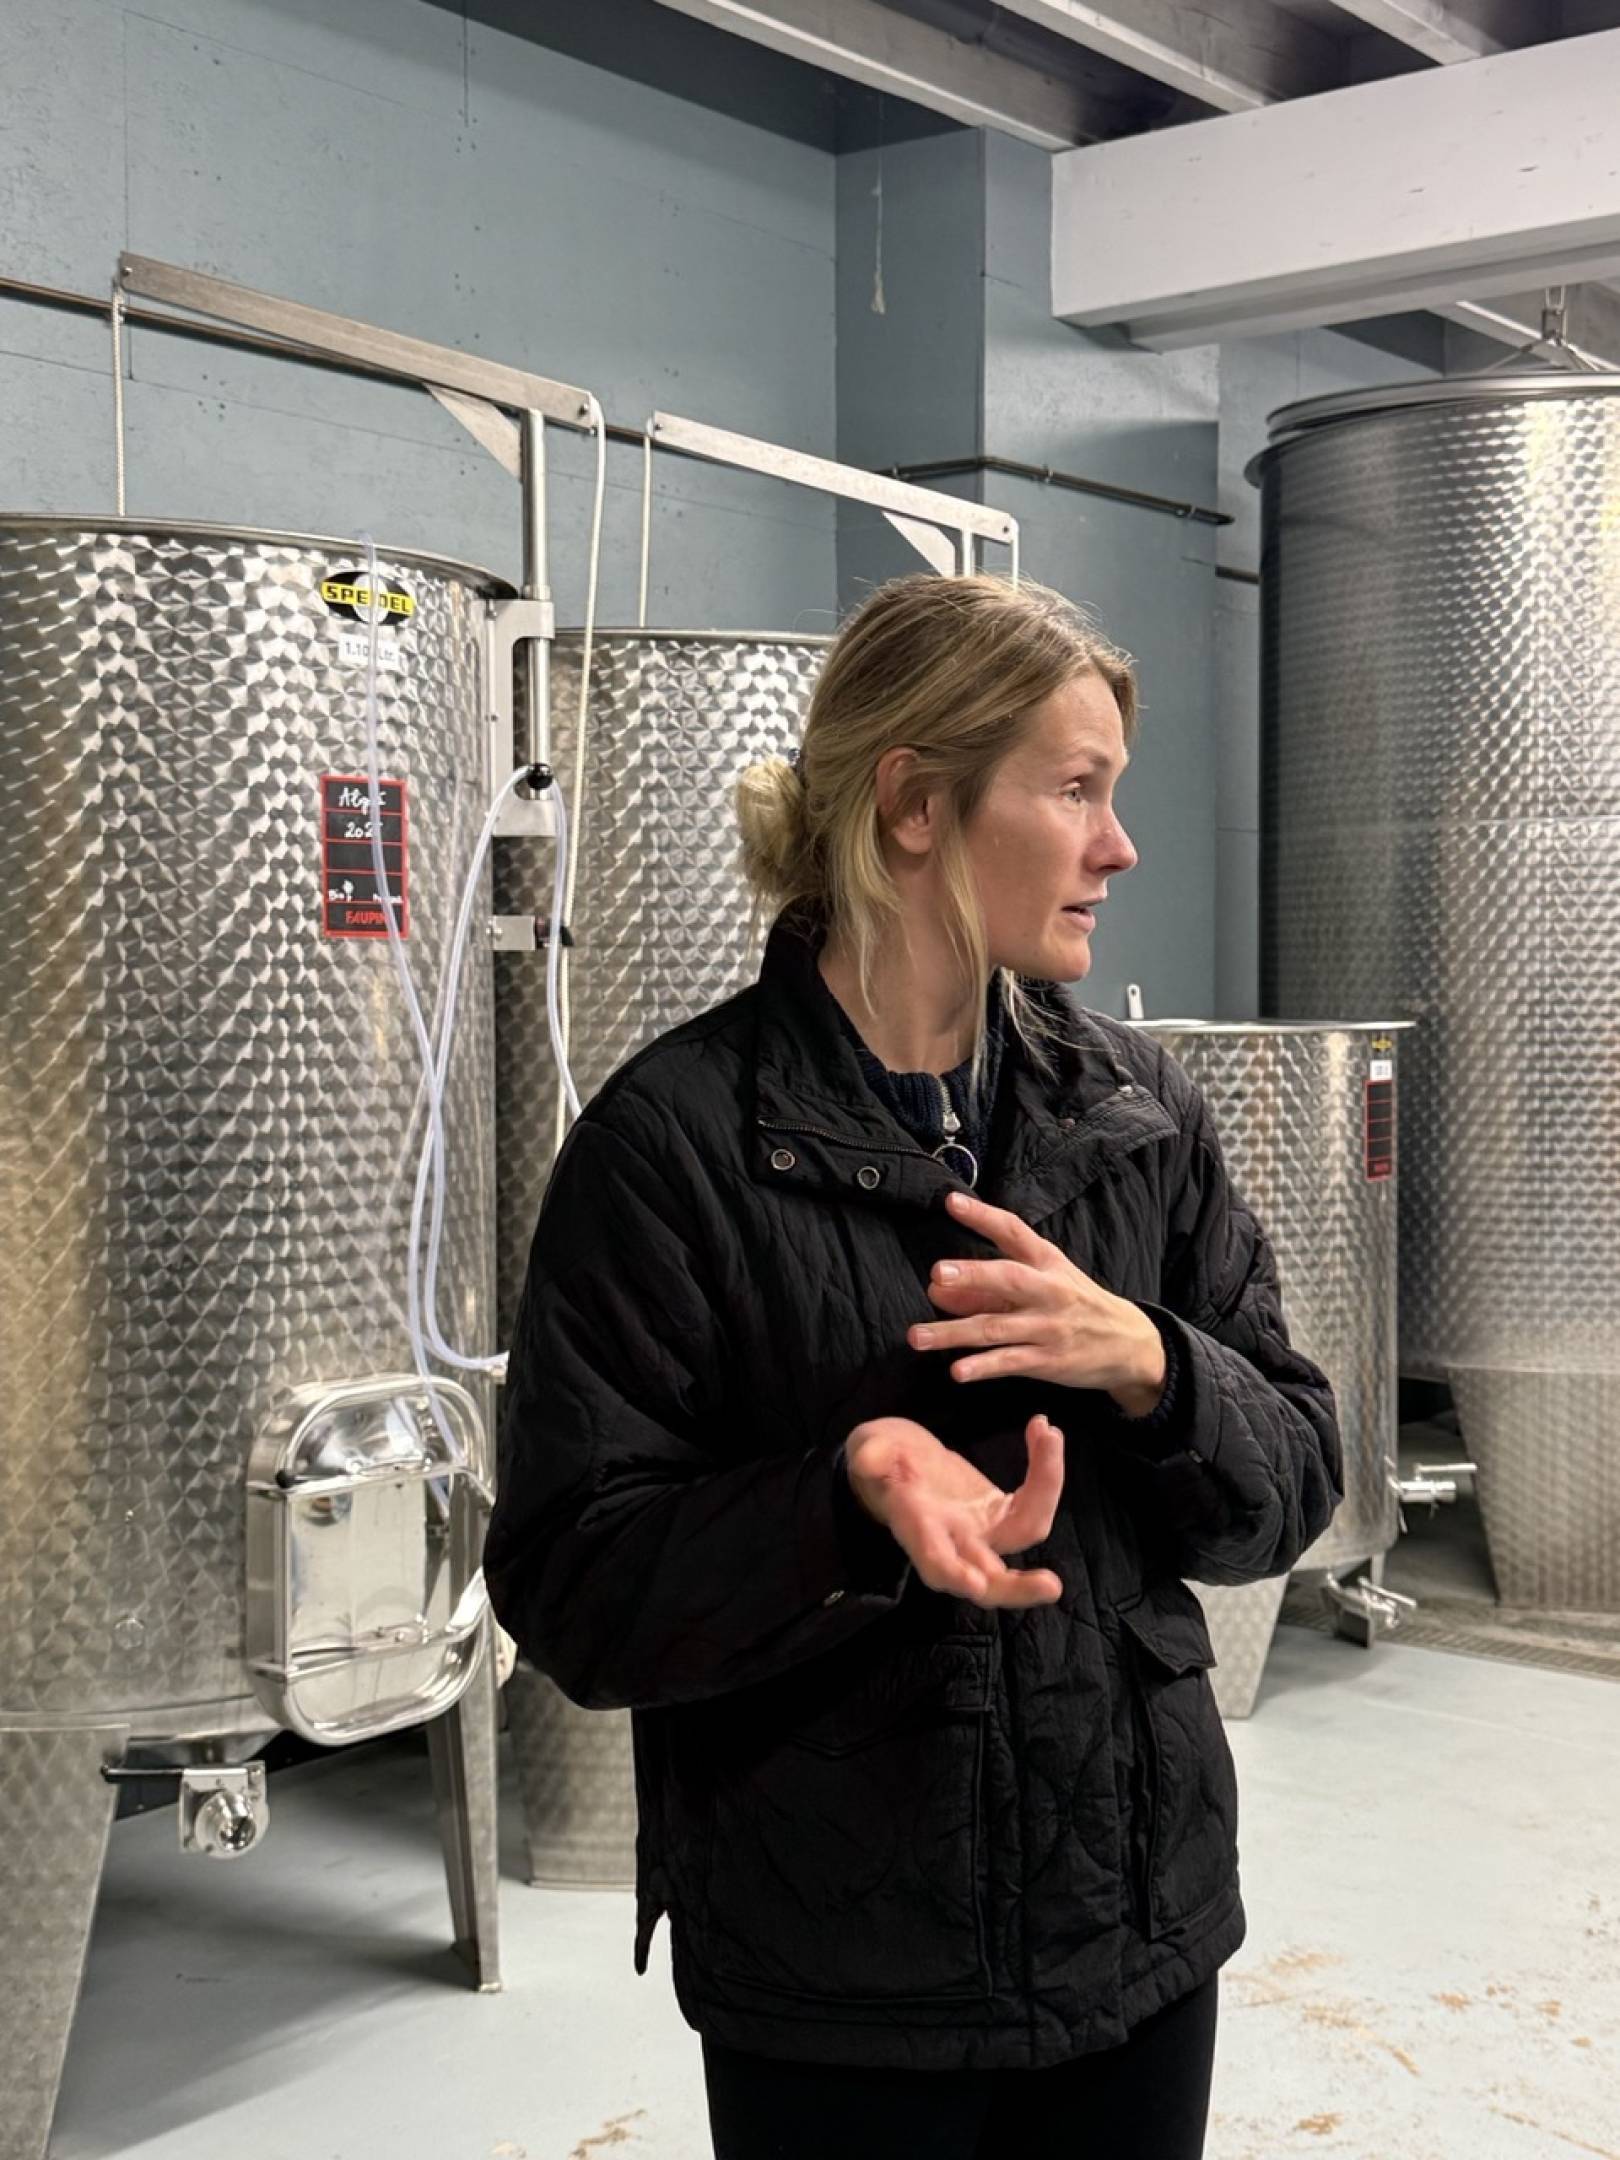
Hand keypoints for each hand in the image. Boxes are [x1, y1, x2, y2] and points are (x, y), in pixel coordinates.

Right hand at [844, 1413, 1064, 1608]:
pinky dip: (1045, 1468)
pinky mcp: (1000, 1510)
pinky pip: (1032, 1498)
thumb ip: (871, 1454)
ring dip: (1048, 1492)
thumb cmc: (879, 1460)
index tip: (973, 1583)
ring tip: (1051, 1435)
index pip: (934, 1560)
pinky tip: (1045, 1428)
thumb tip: (868, 1460)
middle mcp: (955, 1540)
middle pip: (990, 1579)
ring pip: (1023, 1533)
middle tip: (1052, 1587)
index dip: (951, 1573)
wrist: (898, 1461)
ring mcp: (982, 1529)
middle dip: (1019, 1588)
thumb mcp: (869, 1449)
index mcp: (918, 1528)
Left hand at [908, 1190, 1167, 1415]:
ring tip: (916, 1337)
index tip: (950, 1201)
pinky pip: (1010, 1362)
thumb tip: (936, 1290)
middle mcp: (1048, 1290)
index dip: (982, 1215)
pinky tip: (958, 1371)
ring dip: (954, 1333)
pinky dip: (983, 1367)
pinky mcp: (1049, 1360)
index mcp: (1046, 1262)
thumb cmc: (1075, 1304)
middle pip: (1007, 1278)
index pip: (1012, 1231)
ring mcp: (1048, 1327)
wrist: (1128, 1344)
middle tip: (936, 1274)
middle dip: (972, 1275)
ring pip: (996, 1328)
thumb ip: (989, 1285)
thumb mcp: (1043, 1282)